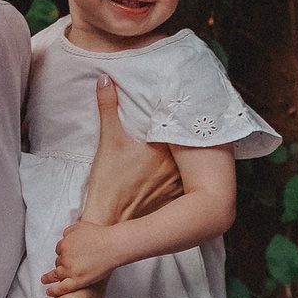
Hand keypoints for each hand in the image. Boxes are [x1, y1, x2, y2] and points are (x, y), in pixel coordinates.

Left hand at [41, 221, 126, 296]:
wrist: (114, 246)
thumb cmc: (101, 235)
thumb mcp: (81, 226)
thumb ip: (69, 231)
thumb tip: (64, 237)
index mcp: (64, 244)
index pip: (59, 249)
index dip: (64, 252)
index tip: (69, 255)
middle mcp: (65, 256)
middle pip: (58, 261)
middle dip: (63, 262)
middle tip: (70, 265)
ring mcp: (70, 270)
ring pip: (58, 273)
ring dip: (54, 275)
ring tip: (46, 279)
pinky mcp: (77, 281)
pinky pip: (61, 288)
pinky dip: (53, 290)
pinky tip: (48, 291)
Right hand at [81, 76, 182, 225]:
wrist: (109, 219)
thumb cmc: (108, 180)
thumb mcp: (108, 139)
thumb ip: (107, 107)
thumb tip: (105, 78)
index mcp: (164, 148)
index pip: (182, 126)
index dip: (185, 115)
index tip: (188, 103)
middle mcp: (177, 166)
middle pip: (191, 145)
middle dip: (190, 134)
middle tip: (191, 118)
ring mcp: (179, 184)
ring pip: (193, 163)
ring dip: (192, 154)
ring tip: (193, 141)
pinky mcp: (177, 198)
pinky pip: (189, 181)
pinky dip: (188, 173)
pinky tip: (186, 168)